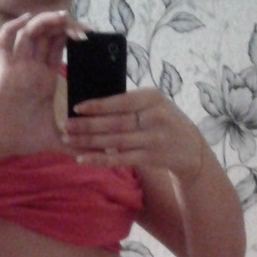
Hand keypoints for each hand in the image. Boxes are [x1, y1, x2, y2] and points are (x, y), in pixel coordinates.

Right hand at [0, 10, 86, 158]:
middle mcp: (31, 67)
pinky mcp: (3, 72)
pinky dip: (11, 28)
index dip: (74, 33)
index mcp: (44, 76)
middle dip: (66, 23)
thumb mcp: (54, 140)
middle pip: (47, 32)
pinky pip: (2, 44)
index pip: (59, 44)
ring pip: (29, 31)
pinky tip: (25, 21)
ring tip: (64, 18)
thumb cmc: (18, 138)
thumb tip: (91, 156)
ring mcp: (17, 67)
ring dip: (46, 20)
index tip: (92, 35)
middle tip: (85, 29)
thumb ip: (72, 143)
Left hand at [63, 87, 204, 184]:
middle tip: (65, 125)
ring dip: (89, 142)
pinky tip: (84, 159)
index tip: (76, 107)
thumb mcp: (155, 104)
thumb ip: (130, 102)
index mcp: (153, 97)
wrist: (191, 149)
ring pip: (114, 141)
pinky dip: (100, 159)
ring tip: (69, 140)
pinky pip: (120, 159)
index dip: (97, 105)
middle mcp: (155, 117)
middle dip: (87, 125)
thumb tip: (94, 103)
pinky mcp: (150, 158)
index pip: (121, 101)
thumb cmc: (165, 121)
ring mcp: (153, 139)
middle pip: (115, 122)